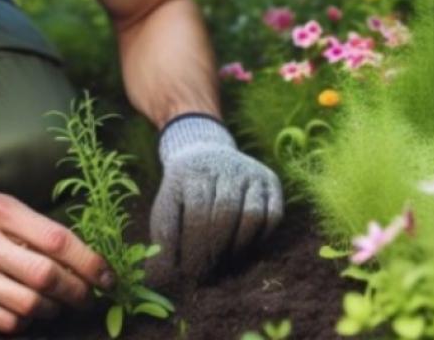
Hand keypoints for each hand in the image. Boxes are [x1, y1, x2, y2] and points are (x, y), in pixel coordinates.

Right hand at [0, 192, 114, 334]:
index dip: (89, 262)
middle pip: (45, 276)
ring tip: (57, 304)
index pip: (57, 239)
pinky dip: (26, 322)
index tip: (107, 277)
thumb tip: (86, 259)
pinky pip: (7, 322)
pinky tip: (29, 313)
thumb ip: (37, 229)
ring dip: (53, 309)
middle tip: (88, 297)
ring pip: (29, 304)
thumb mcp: (1, 210)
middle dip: (77, 291)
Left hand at [148, 115, 283, 283]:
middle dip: (214, 250)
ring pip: (252, 215)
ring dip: (237, 247)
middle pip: (225, 213)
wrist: (206, 154)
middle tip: (204, 273)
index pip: (197, 211)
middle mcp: (224, 165)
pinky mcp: (270, 180)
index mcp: (192, 170)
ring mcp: (250, 172)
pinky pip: (273, 215)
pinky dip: (260, 238)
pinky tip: (242, 248)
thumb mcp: (166, 208)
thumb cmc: (183, 192)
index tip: (188, 272)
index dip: (194, 247)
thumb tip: (160, 278)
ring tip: (222, 262)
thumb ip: (163, 239)